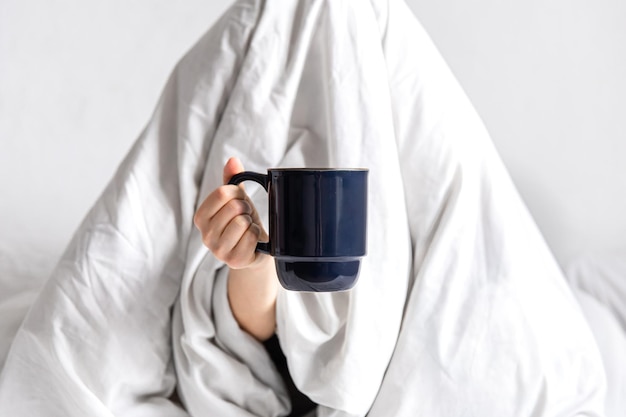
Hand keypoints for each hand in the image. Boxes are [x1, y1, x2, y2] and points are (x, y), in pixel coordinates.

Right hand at [194, 157, 277, 340]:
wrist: (255, 250)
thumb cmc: (243, 221)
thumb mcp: (237, 200)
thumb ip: (232, 180)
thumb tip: (232, 160)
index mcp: (200, 217)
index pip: (222, 194)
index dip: (237, 193)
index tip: (240, 200)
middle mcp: (204, 235)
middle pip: (234, 207)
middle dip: (246, 208)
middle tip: (245, 216)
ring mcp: (218, 250)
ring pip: (242, 222)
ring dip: (251, 222)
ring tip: (247, 228)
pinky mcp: (233, 260)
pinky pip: (251, 237)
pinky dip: (256, 235)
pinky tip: (251, 240)